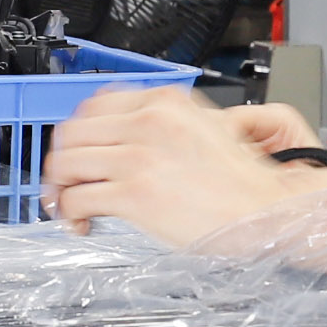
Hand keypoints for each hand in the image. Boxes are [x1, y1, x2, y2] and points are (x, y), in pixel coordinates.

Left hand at [44, 85, 320, 242]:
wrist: (267, 209)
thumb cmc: (245, 183)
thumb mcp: (207, 130)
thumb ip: (166, 126)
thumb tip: (127, 142)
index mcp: (165, 102)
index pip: (95, 104)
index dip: (79, 131)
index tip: (79, 151)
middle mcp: (148, 121)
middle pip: (73, 132)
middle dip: (61, 161)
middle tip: (64, 184)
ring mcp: (139, 156)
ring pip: (67, 164)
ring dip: (59, 189)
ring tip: (68, 207)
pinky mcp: (134, 193)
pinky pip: (78, 198)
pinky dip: (70, 213)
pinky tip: (83, 223)